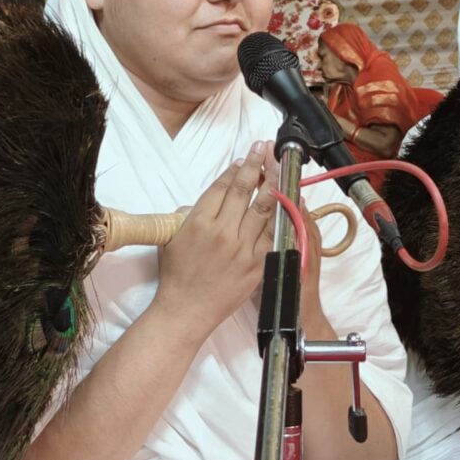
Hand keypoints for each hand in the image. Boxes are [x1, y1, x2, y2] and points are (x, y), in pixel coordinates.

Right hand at [154, 146, 276, 330]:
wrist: (186, 310)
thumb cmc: (176, 276)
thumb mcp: (171, 238)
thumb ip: (188, 214)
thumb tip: (208, 199)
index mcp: (199, 222)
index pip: (222, 187)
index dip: (235, 170)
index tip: (244, 158)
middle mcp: (223, 232)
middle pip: (244, 191)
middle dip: (256, 166)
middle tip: (264, 149)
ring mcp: (243, 248)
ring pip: (264, 208)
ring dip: (273, 184)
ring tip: (279, 167)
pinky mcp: (257, 263)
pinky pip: (273, 234)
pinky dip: (282, 216)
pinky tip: (287, 202)